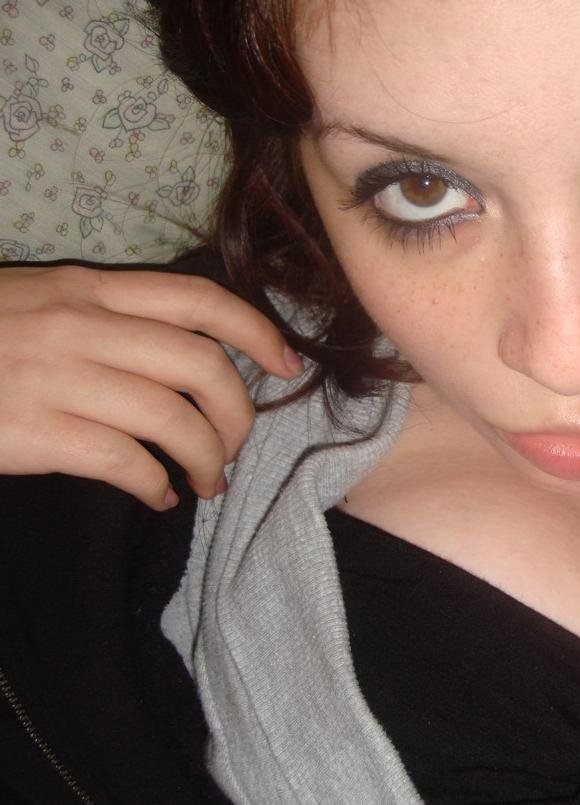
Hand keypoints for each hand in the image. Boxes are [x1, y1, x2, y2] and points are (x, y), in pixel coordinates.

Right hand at [0, 264, 303, 509]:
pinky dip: (157, 485)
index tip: (288, 364)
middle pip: (203, 366)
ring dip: (208, 459)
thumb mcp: (37, 302)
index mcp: (88, 289)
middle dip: (239, 413)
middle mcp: (82, 326)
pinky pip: (127, 463)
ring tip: (205, 481)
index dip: (258, 332)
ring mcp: (58, 379)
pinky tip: (158, 497)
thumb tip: (182, 357)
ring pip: (175, 420)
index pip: (200, 300)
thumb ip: (106, 317)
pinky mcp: (36, 433)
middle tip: (235, 443)